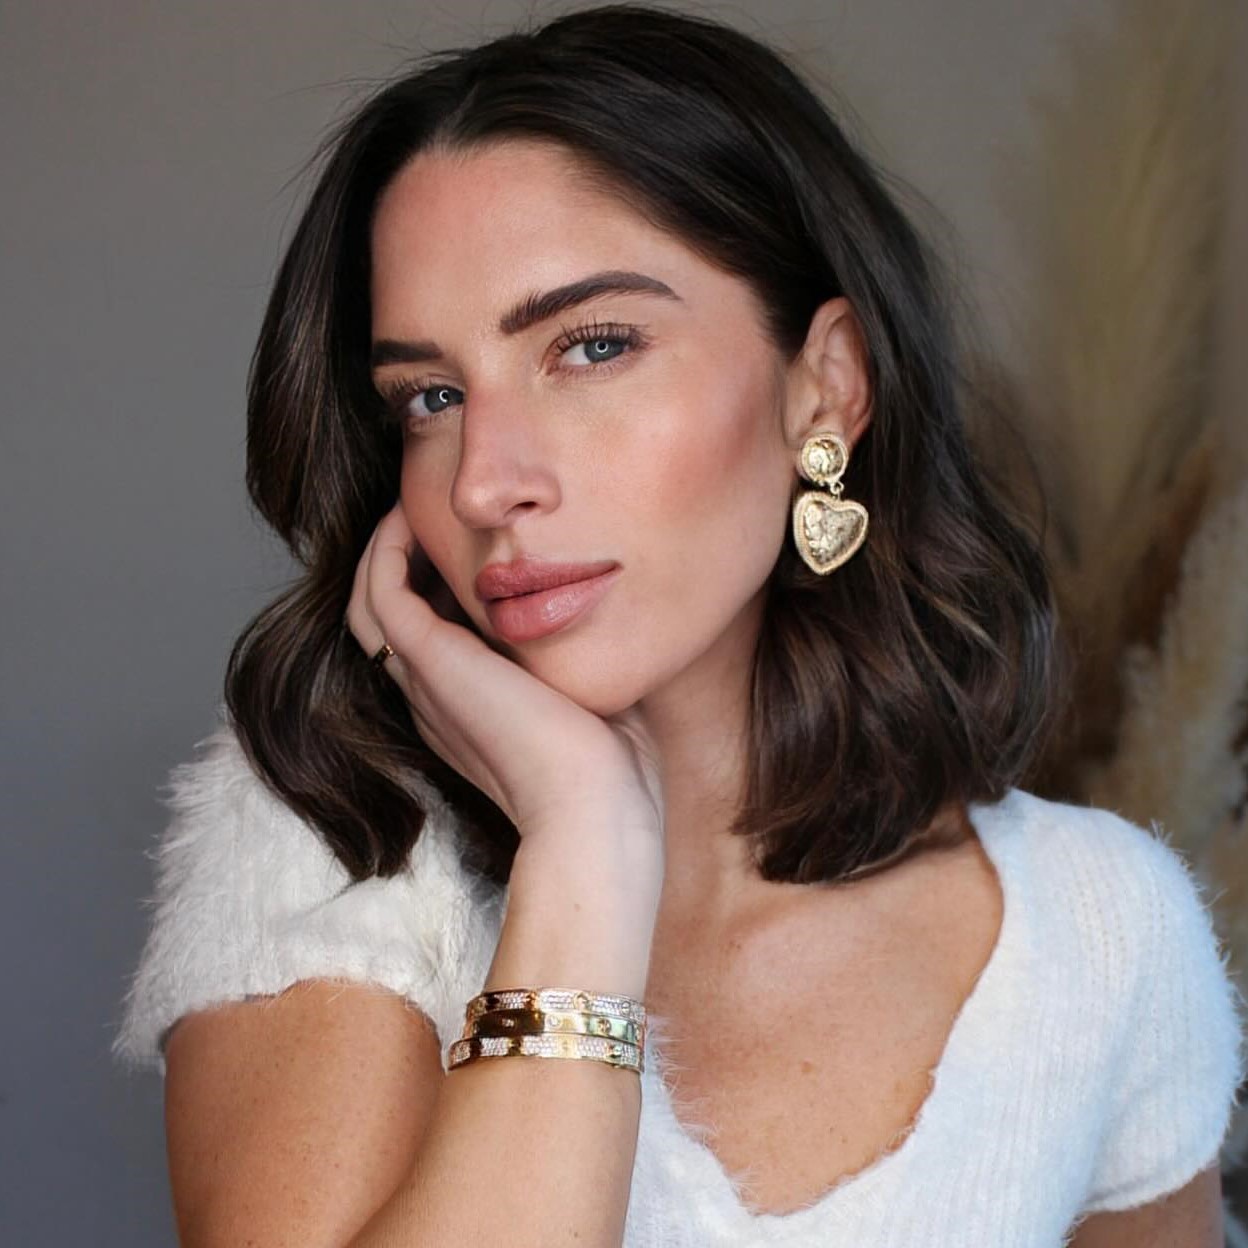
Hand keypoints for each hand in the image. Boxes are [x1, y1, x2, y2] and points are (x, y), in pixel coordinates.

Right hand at [345, 505, 664, 858]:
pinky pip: (380, 590)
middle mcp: (435, 698)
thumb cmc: (613, 774)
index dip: (434, 587)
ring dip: (382, 549)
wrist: (597, 812)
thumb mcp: (591, 704)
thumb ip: (581, 664)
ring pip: (368, 603)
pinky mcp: (431, 662)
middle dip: (401, 560)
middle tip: (429, 514)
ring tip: (411, 506)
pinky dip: (385, 549)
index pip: (427, 641)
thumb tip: (606, 621)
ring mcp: (427, 681)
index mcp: (467, 713)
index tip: (468, 546)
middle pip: (386, 619)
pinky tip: (411, 516)